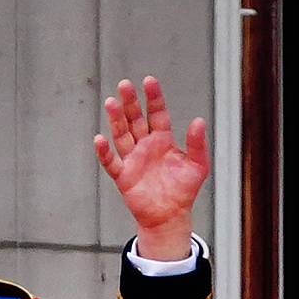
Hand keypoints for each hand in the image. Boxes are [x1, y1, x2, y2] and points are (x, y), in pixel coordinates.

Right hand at [93, 76, 208, 260]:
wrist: (170, 217)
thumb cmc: (184, 191)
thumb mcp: (197, 165)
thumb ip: (196, 143)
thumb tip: (198, 120)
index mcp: (163, 139)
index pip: (157, 113)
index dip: (153, 97)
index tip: (149, 81)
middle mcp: (145, 146)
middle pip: (135, 119)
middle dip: (130, 103)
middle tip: (124, 85)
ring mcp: (133, 160)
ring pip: (121, 135)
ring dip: (116, 120)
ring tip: (111, 102)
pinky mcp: (123, 177)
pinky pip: (112, 162)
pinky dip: (104, 152)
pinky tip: (100, 139)